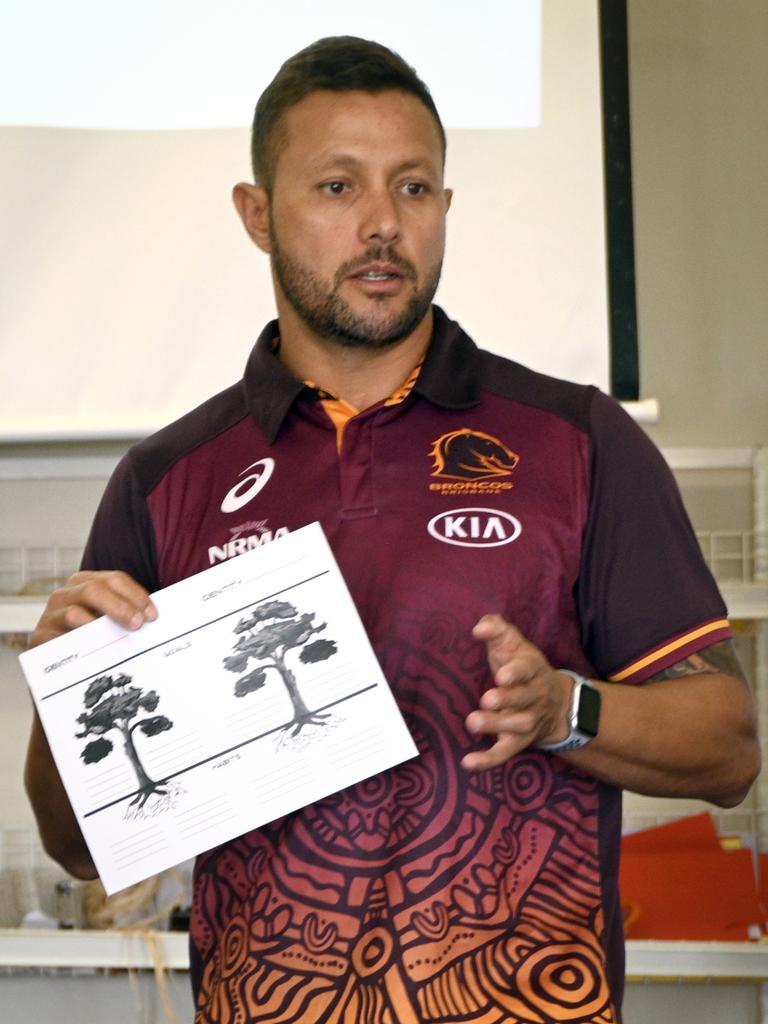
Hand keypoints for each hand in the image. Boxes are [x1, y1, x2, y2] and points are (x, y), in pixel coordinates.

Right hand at [30, 570, 156, 646]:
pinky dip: (78, 642)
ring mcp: (51, 614)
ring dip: (100, 624)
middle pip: (94, 590)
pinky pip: (60, 637)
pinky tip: (94, 650)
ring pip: (74, 612)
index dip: (136, 595)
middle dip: (120, 606)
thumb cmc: (90, 639)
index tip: (152, 615)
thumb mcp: (108, 621)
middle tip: (138, 624)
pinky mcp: (40, 637)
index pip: (115, 580)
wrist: (57, 668)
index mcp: (86, 583)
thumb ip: (127, 615)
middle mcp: (66, 594)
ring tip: (119, 637)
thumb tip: (154, 619)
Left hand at [461, 614, 572, 770]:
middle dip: (507, 700)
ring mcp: (528, 721)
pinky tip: (468, 762)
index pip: (528, 669)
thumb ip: (497, 629)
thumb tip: (480, 627)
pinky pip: (505, 753)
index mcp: (533, 670)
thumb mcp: (514, 644)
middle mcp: (534, 697)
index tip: (501, 675)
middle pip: (524, 699)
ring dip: (497, 725)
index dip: (516, 672)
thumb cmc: (523, 668)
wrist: (556, 704)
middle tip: (487, 699)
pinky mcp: (518, 742)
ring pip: (518, 726)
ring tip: (473, 722)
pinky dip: (488, 760)